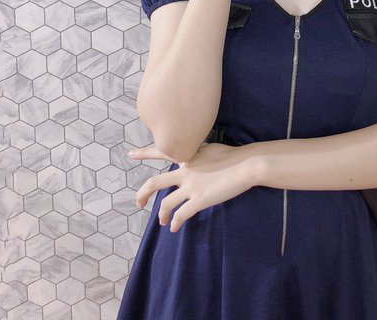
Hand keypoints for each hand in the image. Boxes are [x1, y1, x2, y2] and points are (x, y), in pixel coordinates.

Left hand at [129, 142, 255, 231]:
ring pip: (166, 204)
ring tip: (162, 222)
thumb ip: (197, 154)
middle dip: (142, 195)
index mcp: (186, 156)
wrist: (246, 165)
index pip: (161, 153)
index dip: (144, 153)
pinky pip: (181, 215)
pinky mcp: (199, 200)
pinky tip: (174, 227)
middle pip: (154, 184)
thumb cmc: (232, 155)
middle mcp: (184, 171)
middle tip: (138, 204)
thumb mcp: (210, 149)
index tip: (131, 154)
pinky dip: (175, 222)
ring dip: (161, 215)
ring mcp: (191, 186)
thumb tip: (193, 156)